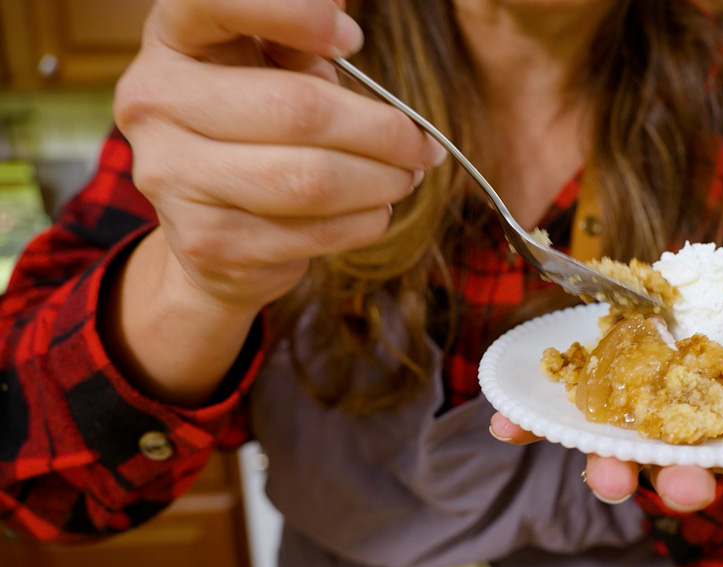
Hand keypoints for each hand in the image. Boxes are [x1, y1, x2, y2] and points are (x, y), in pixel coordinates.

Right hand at [115, 0, 444, 311]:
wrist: (213, 231)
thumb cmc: (257, 128)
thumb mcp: (274, 67)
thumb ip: (306, 37)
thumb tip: (348, 7)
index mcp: (173, 39)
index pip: (216, 2)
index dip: (295, 15)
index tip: (352, 39)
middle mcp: (154, 102)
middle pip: (296, 111)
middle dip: (382, 131)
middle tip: (422, 144)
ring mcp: (172, 176)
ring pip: (310, 180)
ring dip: (381, 181)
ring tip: (406, 176)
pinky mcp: (206, 241)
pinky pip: (312, 232)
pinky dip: (365, 221)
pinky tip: (376, 209)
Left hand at [489, 372, 722, 512]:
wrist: (673, 305)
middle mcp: (680, 438)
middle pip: (685, 471)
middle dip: (687, 484)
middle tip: (689, 486)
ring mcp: (628, 428)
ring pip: (619, 460)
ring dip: (612, 472)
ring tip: (606, 477)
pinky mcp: (580, 409)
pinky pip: (552, 422)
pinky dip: (526, 424)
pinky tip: (501, 426)